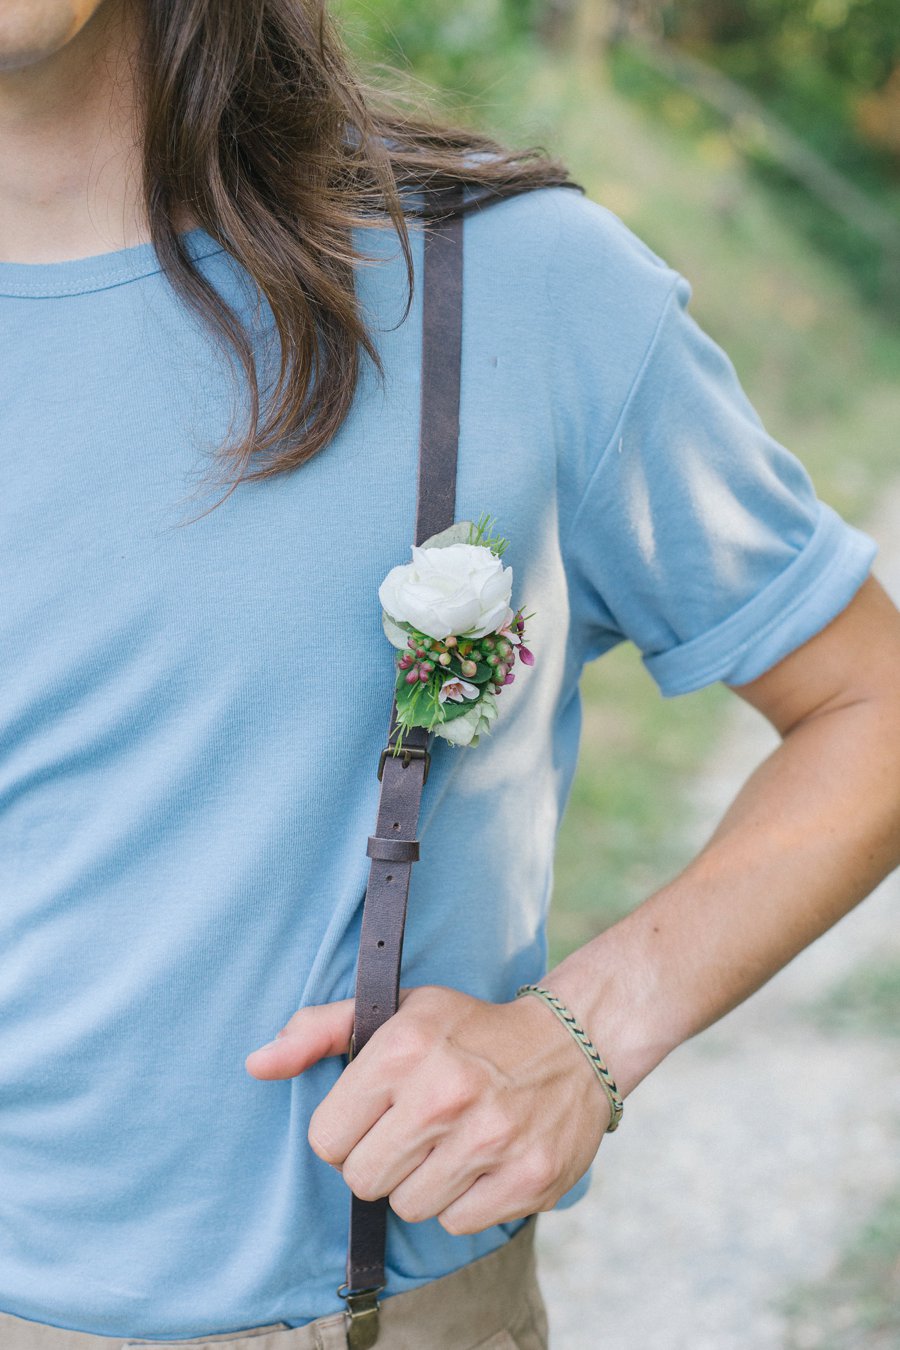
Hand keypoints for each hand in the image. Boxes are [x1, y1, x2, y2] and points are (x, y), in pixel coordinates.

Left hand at [245, 984, 608, 1234]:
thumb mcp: (396, 1010)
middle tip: (413, 1131)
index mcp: (402, 1049)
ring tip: (449, 1143)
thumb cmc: (468, 1030)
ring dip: (422, 1183)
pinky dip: (464, 1200)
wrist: (572, 1043)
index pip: (325, 1140)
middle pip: (363, 1181)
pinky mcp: (526, 1178)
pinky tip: (481, 1160)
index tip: (373, 1115)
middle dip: (381, 1161)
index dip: (345, 1133)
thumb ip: (320, 1030)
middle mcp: (444, 1093)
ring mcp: (490, 1139)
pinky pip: (457, 1223)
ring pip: (409, 1207)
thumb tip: (256, 1064)